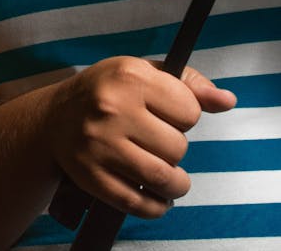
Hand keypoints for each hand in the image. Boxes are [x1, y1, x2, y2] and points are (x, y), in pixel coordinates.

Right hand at [43, 56, 234, 218]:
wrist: (52, 118)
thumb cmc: (106, 92)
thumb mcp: (143, 73)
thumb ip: (189, 84)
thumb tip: (227, 101)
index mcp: (129, 76)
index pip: (189, 110)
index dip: (185, 116)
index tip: (169, 116)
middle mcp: (112, 108)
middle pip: (178, 147)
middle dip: (175, 149)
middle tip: (158, 143)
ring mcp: (99, 144)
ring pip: (164, 178)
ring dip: (175, 184)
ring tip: (170, 179)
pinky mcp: (90, 175)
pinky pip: (137, 203)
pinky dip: (155, 207)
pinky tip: (156, 198)